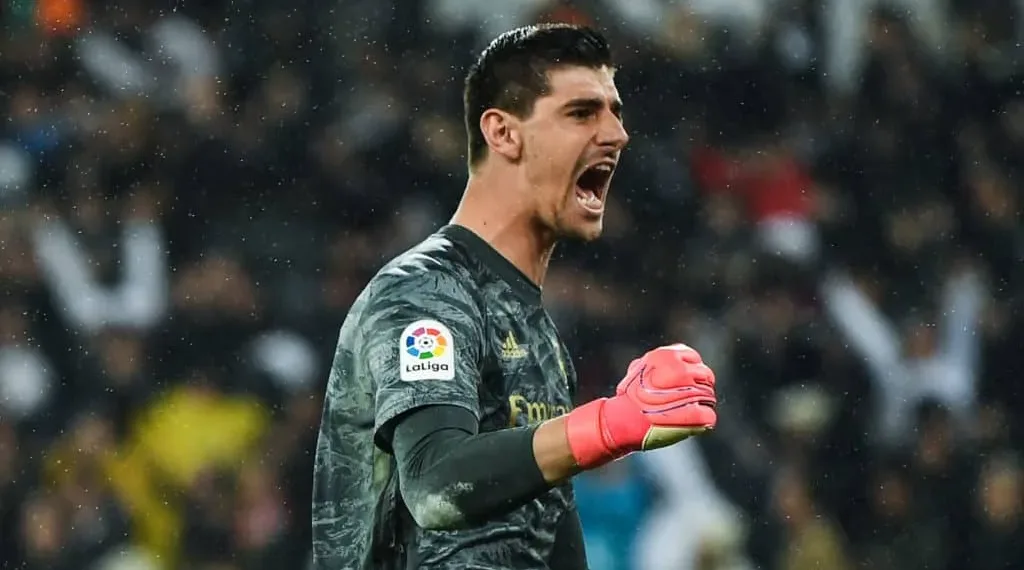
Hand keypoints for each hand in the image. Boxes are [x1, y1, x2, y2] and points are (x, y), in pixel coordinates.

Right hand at [565, 344, 716, 469]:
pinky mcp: (693, 414)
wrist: (621, 420)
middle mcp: (680, 370)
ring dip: (702, 403)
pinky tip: (694, 422)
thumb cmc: (629, 397)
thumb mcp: (638, 370)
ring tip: (690, 411)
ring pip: (709, 395)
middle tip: (692, 397)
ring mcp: (688, 391)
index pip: (693, 357)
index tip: (690, 379)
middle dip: (701, 386)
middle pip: (705, 375)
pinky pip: (708, 414)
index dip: (693, 368)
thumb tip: (674, 361)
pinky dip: (704, 420)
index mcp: (667, 356)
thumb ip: (658, 364)